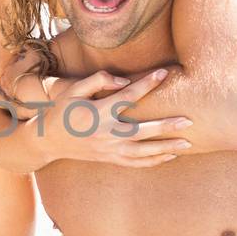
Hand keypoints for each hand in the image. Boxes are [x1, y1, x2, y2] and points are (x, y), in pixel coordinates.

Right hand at [38, 68, 191, 167]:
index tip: (164, 73)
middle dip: (166, 126)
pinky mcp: (109, 159)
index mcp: (98, 113)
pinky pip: (135, 162)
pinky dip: (153, 161)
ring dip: (166, 147)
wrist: (48, 141)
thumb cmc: (61, 111)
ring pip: (143, 151)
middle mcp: (106, 133)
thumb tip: (124, 81)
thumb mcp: (74, 90)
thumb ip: (98, 81)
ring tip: (187, 143)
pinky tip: (169, 156)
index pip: (129, 96)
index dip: (147, 83)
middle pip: (142, 130)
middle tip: (188, 121)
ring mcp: (109, 149)